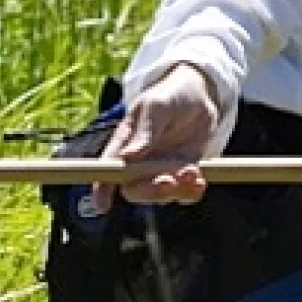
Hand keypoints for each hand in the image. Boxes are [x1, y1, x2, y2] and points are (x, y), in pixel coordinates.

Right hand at [90, 62, 221, 213]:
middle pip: (135, 190)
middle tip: (169, 181)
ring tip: (192, 172)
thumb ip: (144, 131)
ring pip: (161, 195)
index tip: (102, 205)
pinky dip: (191, 192)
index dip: (101, 190)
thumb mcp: (156, 106)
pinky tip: (200, 180)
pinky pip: (184, 194)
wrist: (200, 96)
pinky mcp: (182, 175)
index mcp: (123, 144)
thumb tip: (127, 157)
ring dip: (176, 191)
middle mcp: (139, 163)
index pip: (107, 171)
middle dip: (151, 192)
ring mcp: (161, 171)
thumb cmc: (169, 96)